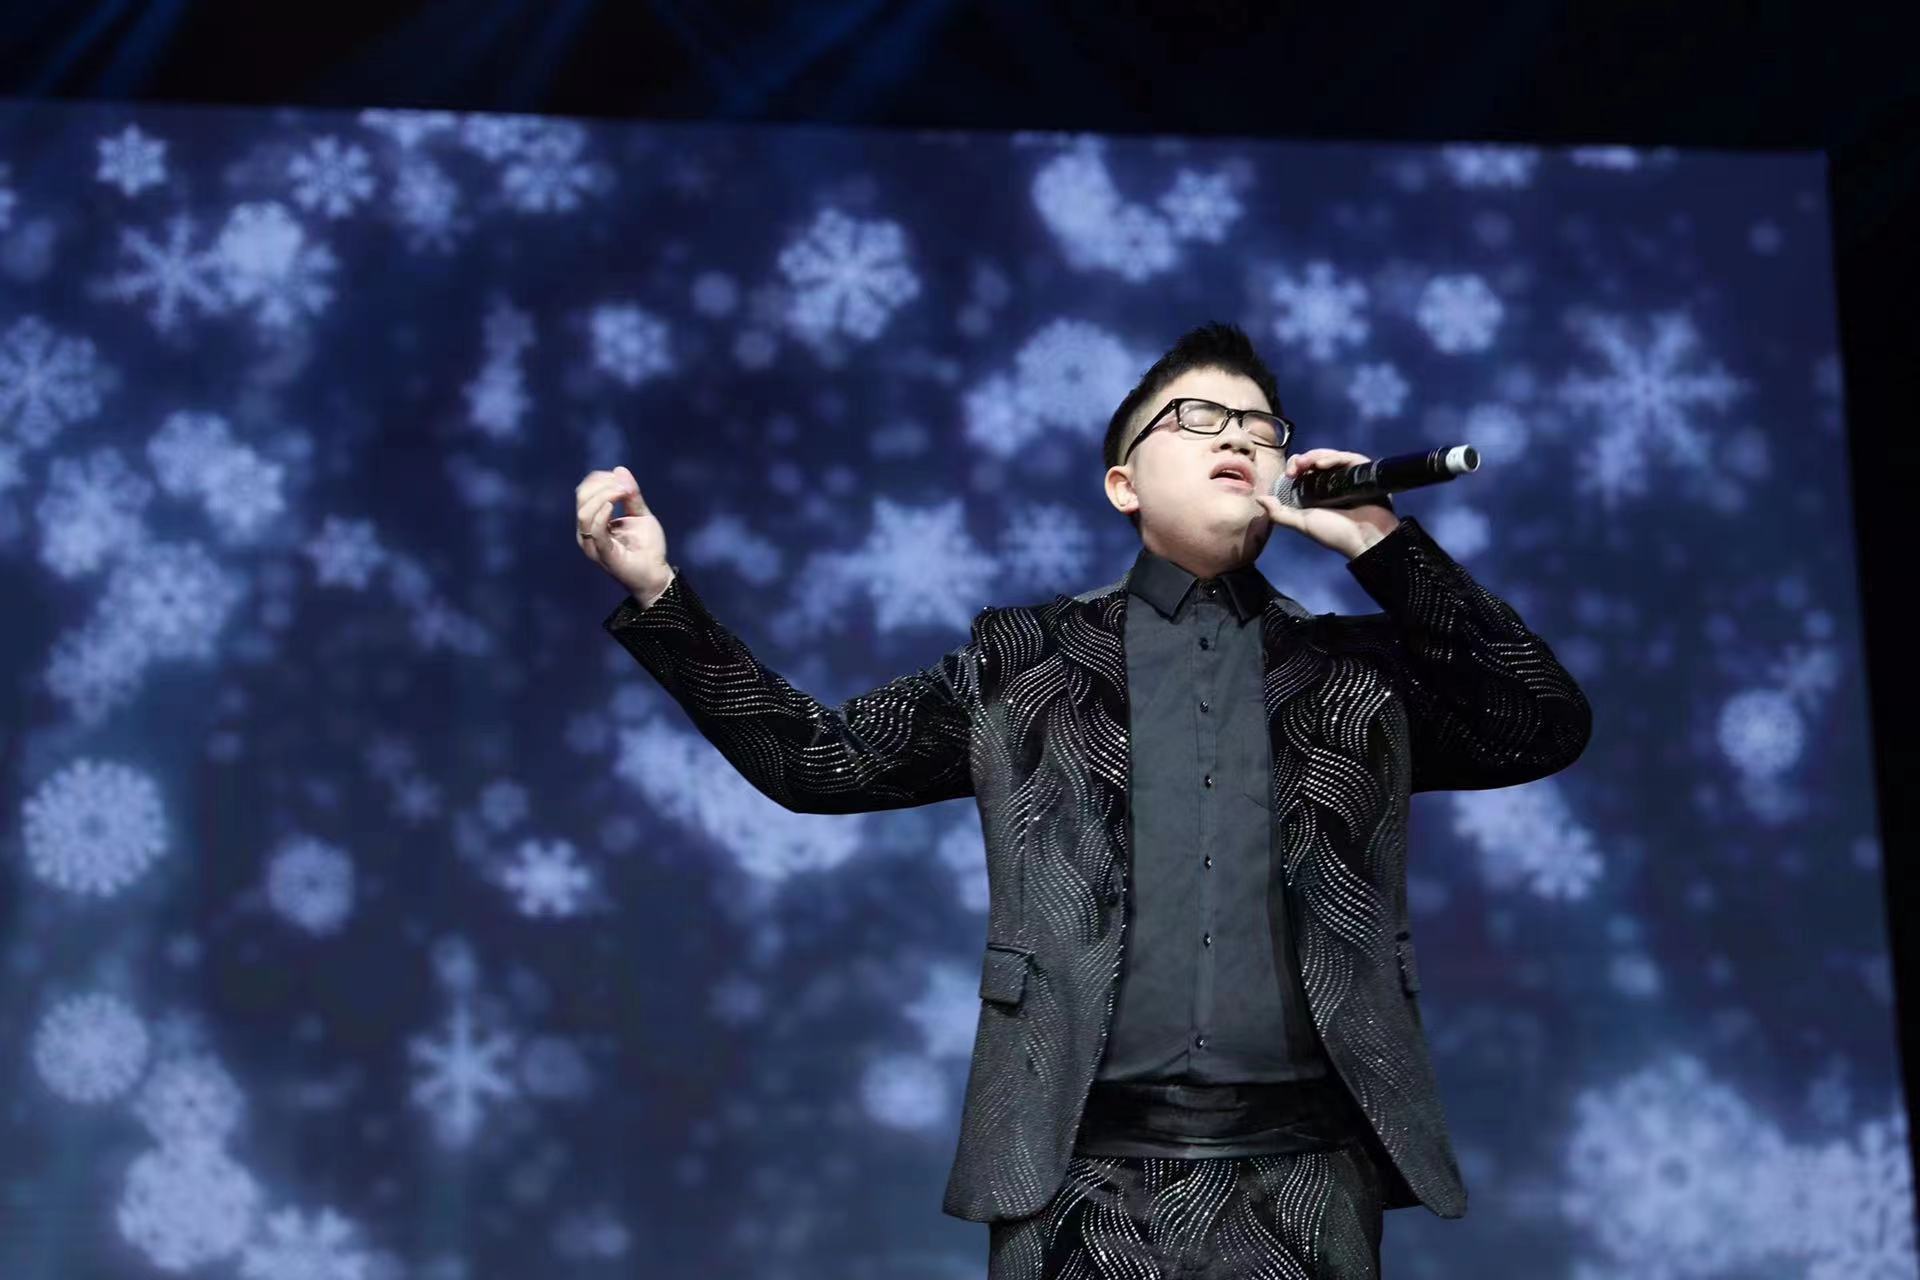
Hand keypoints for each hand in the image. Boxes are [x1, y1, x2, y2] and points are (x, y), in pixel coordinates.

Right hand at [575, 465, 673, 601]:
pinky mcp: (602, 554)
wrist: (656, 574)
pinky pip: (595, 531)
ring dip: (605, 496)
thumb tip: (619, 469)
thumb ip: (631, 495)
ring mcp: (592, 544)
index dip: (600, 479)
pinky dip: (601, 514)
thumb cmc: (647, 547)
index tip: (622, 479)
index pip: (585, 492)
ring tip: (624, 493)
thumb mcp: (641, 515)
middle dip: (603, 485)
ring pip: (585, 512)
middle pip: (582, 498)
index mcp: (593, 522)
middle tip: (625, 487)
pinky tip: (613, 506)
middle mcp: (587, 532)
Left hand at [1252, 448, 1400, 559]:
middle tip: (1297, 468)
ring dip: (1316, 456)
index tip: (1289, 474)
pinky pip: (1348, 458)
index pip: (1304, 470)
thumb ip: (1280, 513)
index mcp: (1317, 491)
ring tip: (1309, 463)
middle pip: (1315, 460)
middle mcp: (1332, 482)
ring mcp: (1348, 476)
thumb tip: (1259, 499)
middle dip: (1304, 460)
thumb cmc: (1335, 534)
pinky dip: (1334, 457)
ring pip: (1330, 456)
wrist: (1364, 539)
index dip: (1294, 467)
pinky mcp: (1363, 472)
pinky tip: (1323, 464)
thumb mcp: (1302, 523)